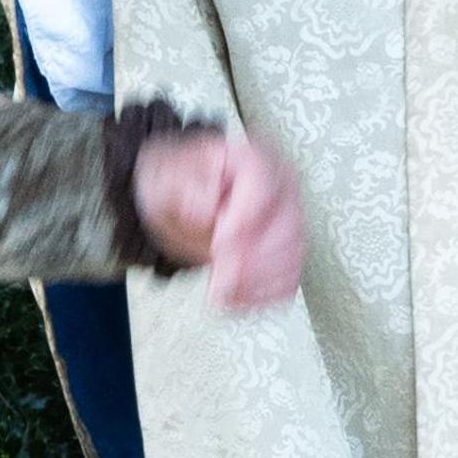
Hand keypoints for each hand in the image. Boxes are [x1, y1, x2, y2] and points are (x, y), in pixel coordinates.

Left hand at [132, 128, 307, 310]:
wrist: (180, 199)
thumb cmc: (178, 183)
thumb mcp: (165, 175)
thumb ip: (184, 187)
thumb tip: (207, 208)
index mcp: (253, 159)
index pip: (264, 185)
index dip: (244, 220)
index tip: (218, 243)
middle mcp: (279, 187)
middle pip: (287, 226)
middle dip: (251, 260)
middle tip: (219, 277)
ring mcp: (288, 219)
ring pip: (292, 255)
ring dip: (257, 282)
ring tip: (223, 291)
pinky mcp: (286, 250)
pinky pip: (289, 278)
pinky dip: (265, 295)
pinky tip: (237, 298)